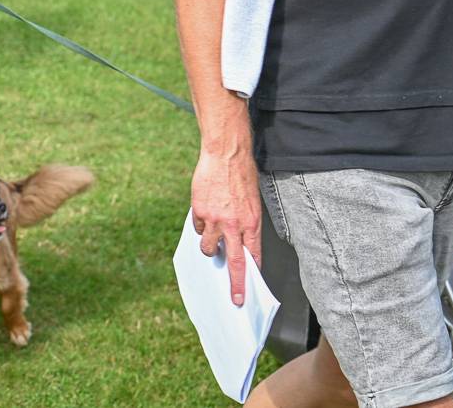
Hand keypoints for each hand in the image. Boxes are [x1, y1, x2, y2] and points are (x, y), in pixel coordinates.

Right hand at [191, 143, 262, 305]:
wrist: (226, 153)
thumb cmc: (242, 175)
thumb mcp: (253, 202)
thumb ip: (247, 225)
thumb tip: (240, 245)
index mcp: (252, 222)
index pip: (253, 256)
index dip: (251, 275)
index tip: (249, 290)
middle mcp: (234, 224)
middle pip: (235, 262)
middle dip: (235, 285)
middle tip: (235, 299)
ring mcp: (215, 219)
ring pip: (209, 248)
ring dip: (210, 248)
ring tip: (212, 236)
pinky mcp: (199, 211)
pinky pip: (198, 228)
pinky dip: (201, 225)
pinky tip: (205, 212)